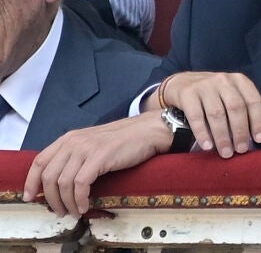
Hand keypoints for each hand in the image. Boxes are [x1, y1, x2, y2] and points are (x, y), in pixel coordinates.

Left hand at [23, 111, 171, 217]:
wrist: (147, 131)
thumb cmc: (123, 140)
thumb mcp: (92, 144)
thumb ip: (76, 156)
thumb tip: (61, 181)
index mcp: (69, 139)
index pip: (39, 162)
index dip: (31, 182)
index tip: (31, 197)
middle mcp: (73, 142)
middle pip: (49, 176)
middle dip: (51, 199)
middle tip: (59, 211)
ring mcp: (86, 149)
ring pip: (63, 183)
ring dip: (66, 203)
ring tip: (74, 212)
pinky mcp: (99, 157)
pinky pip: (81, 185)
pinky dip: (80, 199)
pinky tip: (85, 206)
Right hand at [159, 72, 260, 157]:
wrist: (183, 83)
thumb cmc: (217, 95)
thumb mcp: (238, 97)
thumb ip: (258, 109)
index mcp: (240, 81)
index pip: (253, 100)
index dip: (258, 120)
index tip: (260, 140)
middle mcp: (223, 80)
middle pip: (235, 107)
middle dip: (240, 131)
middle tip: (241, 150)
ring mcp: (204, 85)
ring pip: (216, 113)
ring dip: (222, 135)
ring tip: (226, 152)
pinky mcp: (187, 93)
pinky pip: (196, 115)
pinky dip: (202, 132)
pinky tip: (207, 146)